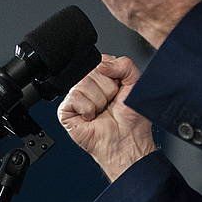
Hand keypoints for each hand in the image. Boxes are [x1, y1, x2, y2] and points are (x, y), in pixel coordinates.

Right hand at [57, 55, 156, 180]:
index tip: (119, 88)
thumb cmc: (131, 118)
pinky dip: (88, 109)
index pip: (101, 61)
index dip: (113, 75)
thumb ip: (125, 65)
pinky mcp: (66, 111)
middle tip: (112, 103)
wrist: (126, 141)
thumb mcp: (136, 83)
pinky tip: (92, 117)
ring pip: (83, 84)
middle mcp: (88, 85)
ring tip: (103, 111)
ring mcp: (76, 97)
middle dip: (107, 90)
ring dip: (99, 101)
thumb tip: (102, 64)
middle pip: (91, 72)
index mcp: (103, 77)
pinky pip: (74, 98)